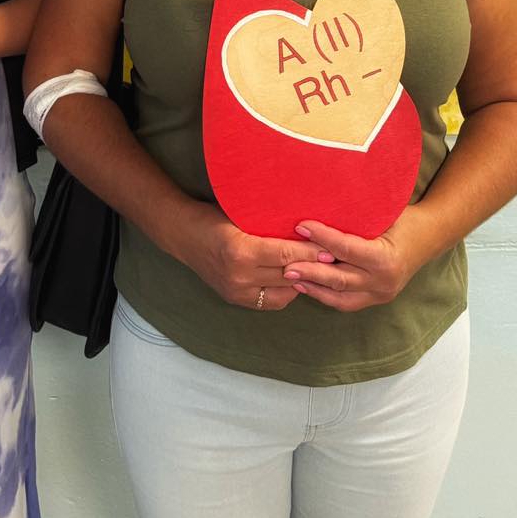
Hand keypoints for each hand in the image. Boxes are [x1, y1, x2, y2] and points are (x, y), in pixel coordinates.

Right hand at [174, 203, 322, 312]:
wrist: (183, 235)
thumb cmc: (213, 217)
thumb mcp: (241, 215)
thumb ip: (269, 225)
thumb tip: (305, 227)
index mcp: (241, 251)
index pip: (286, 254)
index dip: (310, 252)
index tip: (330, 249)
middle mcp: (239, 275)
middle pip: (288, 275)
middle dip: (313, 267)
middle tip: (333, 260)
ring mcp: (237, 291)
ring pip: (283, 292)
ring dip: (302, 281)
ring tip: (319, 270)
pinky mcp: (237, 300)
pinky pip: (272, 302)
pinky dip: (286, 291)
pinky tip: (295, 279)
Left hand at [282, 207, 432, 312]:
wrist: (430, 236)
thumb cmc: (403, 218)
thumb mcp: (383, 211)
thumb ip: (355, 214)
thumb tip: (319, 201)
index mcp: (385, 258)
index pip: (345, 248)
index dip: (320, 236)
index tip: (299, 226)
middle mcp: (383, 281)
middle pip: (338, 277)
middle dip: (309, 271)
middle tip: (285, 264)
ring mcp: (380, 294)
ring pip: (339, 296)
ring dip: (313, 287)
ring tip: (290, 278)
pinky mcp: (376, 298)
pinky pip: (346, 302)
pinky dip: (325, 294)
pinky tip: (307, 286)